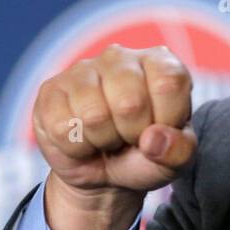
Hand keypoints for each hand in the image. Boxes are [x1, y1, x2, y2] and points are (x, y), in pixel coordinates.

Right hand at [32, 44, 195, 229]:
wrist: (105, 173)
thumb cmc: (147, 155)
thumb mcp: (175, 159)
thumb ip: (179, 150)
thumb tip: (152, 139)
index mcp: (161, 62)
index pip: (169, 83)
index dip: (166, 118)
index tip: (160, 129)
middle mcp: (121, 56)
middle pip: (129, 102)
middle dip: (132, 134)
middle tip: (130, 136)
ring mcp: (82, 69)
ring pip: (93, 116)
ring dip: (103, 141)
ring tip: (108, 137)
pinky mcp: (50, 90)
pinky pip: (62, 128)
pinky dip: (76, 147)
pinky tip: (83, 138)